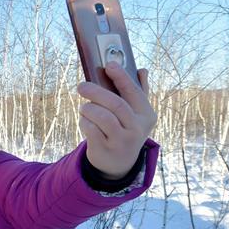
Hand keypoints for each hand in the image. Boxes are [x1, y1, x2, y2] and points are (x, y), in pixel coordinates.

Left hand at [76, 61, 156, 178]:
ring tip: (85, 108)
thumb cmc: (126, 130)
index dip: (121, 77)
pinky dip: (84, 122)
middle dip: (96, 91)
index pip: (134, 92)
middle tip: (82, 86)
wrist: (119, 163)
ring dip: (88, 109)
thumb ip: (139, 92)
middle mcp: (137, 128)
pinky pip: (90, 129)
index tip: (109, 65)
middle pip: (115, 104)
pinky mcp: (105, 149)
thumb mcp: (137, 114)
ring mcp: (122, 141)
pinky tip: (85, 121)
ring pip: (101, 117)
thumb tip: (142, 70)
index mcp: (146, 115)